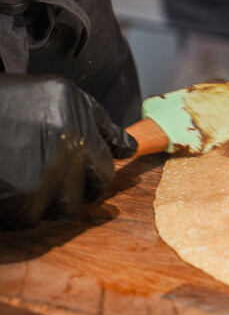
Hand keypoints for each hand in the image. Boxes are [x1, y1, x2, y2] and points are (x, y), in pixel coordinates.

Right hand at [0, 75, 137, 229]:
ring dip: (45, 202)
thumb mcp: (51, 95)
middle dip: (75, 188)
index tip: (84, 168)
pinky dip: (17, 212)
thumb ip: (94, 121)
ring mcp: (49, 169)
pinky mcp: (24, 197)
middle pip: (94, 185)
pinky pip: (32, 219)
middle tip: (45, 176)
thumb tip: (129, 148)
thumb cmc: (1, 105)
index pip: (106, 155)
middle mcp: (70, 138)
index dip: (93, 168)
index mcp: (75, 108)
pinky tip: (5, 188)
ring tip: (20, 178)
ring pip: (65, 208)